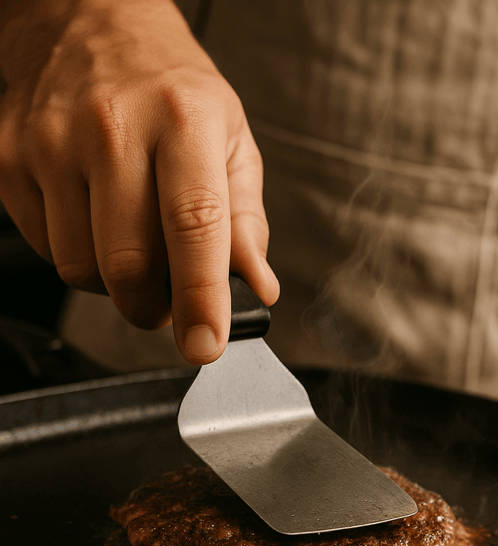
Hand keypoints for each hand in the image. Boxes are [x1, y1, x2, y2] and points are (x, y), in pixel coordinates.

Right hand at [0, 0, 278, 363]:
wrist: (88, 24)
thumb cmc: (169, 88)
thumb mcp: (230, 140)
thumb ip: (244, 220)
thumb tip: (254, 286)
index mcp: (183, 119)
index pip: (194, 226)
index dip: (201, 298)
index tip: (206, 344)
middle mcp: (113, 128)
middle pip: (128, 265)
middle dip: (153, 307)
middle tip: (168, 299)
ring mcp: (52, 144)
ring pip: (80, 269)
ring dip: (113, 283)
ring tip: (131, 245)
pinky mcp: (10, 160)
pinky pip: (46, 249)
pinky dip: (78, 255)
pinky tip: (93, 220)